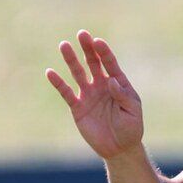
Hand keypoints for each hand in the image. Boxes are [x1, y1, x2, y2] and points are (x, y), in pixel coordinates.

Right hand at [46, 30, 144, 160]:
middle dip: (87, 49)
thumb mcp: (132, 111)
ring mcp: (88, 94)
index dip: (104, 52)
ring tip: (64, 45)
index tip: (98, 41)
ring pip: (78, 73)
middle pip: (93, 63)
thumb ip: (123, 95)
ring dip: (71, 60)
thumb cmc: (130, 128)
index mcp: (118, 83)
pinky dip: (58, 83)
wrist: (119, 148)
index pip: (110, 64)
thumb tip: (111, 81)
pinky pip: (66, 92)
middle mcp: (101, 85)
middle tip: (82, 34)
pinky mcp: (78, 107)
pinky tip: (50, 72)